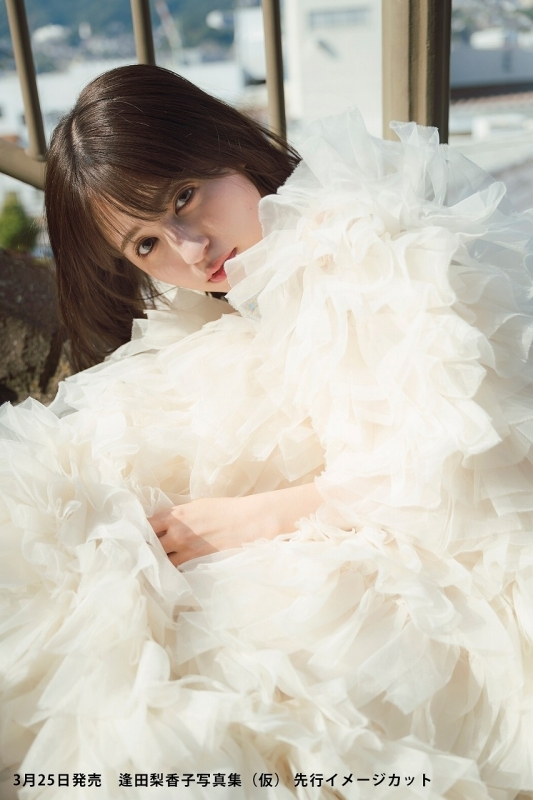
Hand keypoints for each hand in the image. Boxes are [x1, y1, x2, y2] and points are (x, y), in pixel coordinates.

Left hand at [148, 483, 321, 565]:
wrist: (249, 521)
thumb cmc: (225, 510)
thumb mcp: (197, 506)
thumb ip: (177, 516)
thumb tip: (163, 524)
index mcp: (175, 515)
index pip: (144, 525)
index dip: (136, 532)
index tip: (130, 536)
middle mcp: (176, 532)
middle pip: (147, 545)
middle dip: (140, 550)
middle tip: (132, 555)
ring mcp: (186, 550)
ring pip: (159, 561)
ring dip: (153, 564)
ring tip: (145, 569)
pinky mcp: (196, 562)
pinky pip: (176, 571)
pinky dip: (169, 573)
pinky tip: (164, 576)